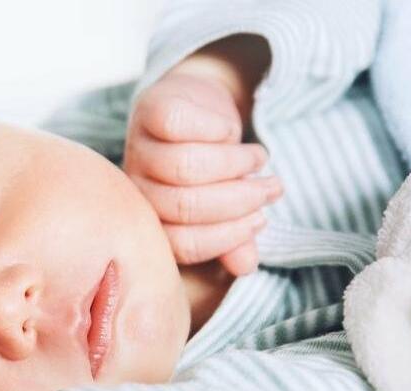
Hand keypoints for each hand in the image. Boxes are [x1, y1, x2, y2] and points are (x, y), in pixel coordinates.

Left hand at [125, 35, 277, 275]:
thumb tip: (247, 266)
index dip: (227, 237)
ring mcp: (139, 149)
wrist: (197, 105)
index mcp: (154, 222)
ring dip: (234, 164)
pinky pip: (177, 125)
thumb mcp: (226, 202)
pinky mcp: (148, 112)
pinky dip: (215, 130)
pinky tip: (231, 132)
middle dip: (238, 200)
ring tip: (259, 160)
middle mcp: (139, 189)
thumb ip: (233, 237)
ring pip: (184, 166)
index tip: (260, 220)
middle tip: (271, 189)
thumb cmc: (212, 161)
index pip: (184, 244)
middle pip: (184, 205)